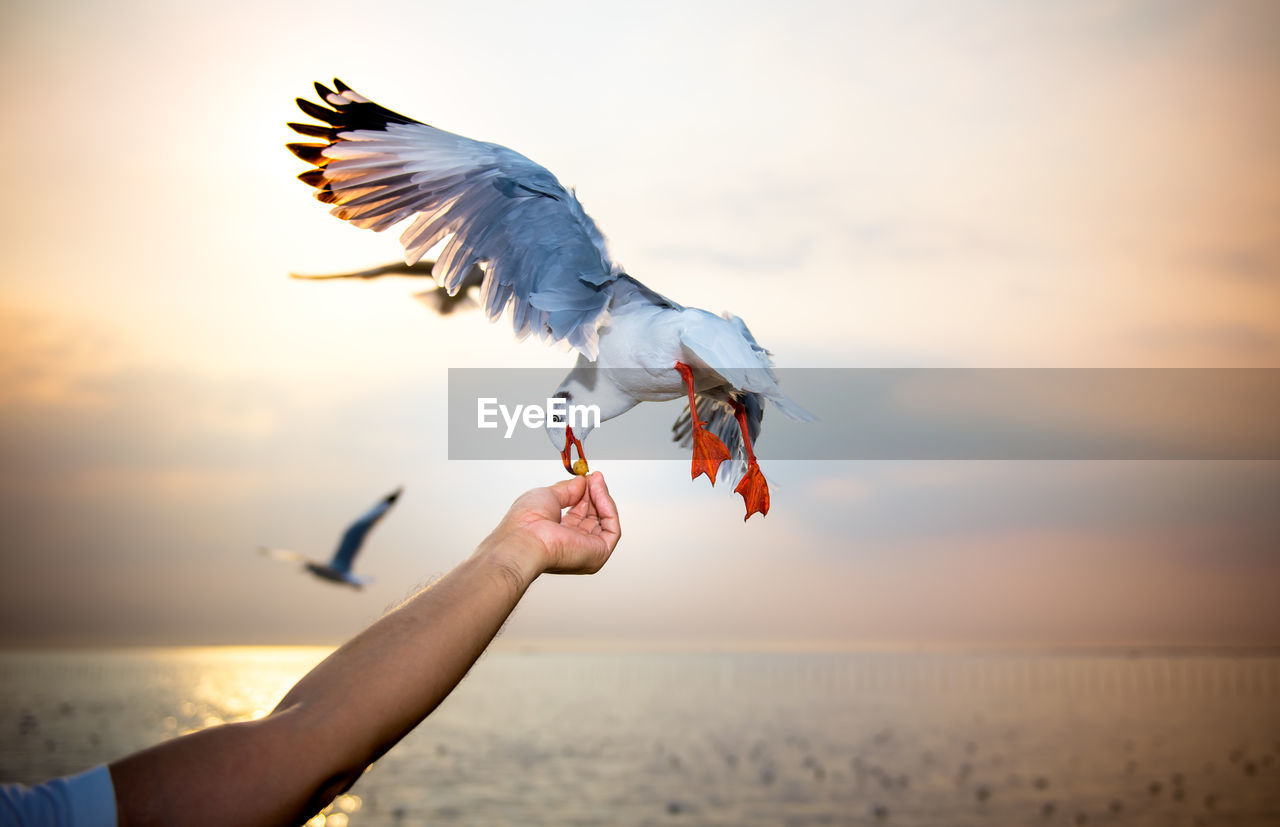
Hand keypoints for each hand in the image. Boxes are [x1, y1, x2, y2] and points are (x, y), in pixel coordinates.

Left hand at [486, 472, 620, 582]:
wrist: (524, 538)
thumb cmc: (525, 523)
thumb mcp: (547, 496)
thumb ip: (567, 489)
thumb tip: (581, 481)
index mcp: (557, 536)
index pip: (578, 514)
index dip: (585, 494)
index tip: (588, 477)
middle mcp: (572, 545)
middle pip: (593, 517)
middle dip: (595, 494)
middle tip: (594, 477)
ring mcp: (586, 551)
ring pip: (604, 521)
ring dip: (602, 498)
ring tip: (595, 481)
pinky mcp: (599, 553)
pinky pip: (612, 528)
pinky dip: (608, 508)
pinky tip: (599, 493)